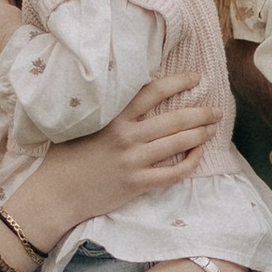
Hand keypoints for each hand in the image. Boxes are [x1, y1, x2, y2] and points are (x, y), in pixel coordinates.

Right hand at [27, 74, 219, 247]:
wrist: (56, 194)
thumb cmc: (64, 159)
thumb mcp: (81, 125)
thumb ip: (105, 112)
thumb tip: (122, 95)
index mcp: (113, 117)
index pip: (152, 92)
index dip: (177, 82)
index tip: (194, 78)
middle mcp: (127, 136)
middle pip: (174, 119)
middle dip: (200, 112)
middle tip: (216, 110)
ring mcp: (133, 161)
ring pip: (178, 143)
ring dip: (200, 134)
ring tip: (212, 128)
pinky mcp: (137, 184)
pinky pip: (173, 173)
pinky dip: (190, 163)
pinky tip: (197, 156)